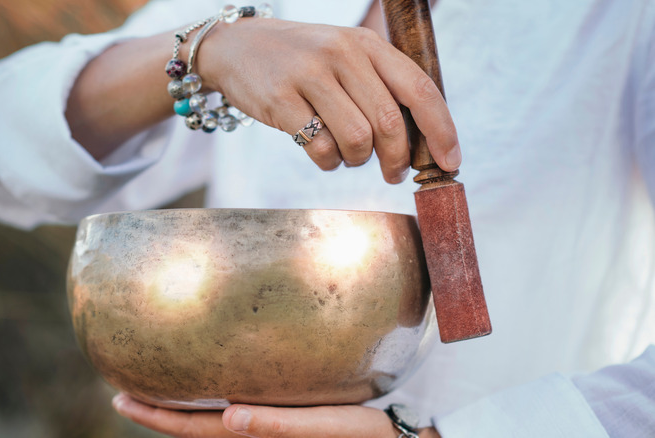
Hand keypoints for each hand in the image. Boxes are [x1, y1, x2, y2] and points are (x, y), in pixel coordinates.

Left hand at [112, 393, 440, 437]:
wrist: (411, 437)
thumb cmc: (374, 433)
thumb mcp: (332, 429)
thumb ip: (282, 425)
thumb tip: (228, 416)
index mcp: (263, 436)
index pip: (198, 429)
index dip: (158, 417)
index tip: (119, 399)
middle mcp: (260, 433)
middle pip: (198, 426)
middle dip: (159, 411)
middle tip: (123, 391)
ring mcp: (273, 425)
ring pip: (215, 418)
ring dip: (183, 404)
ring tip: (156, 384)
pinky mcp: (289, 416)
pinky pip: (239, 408)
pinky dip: (214, 396)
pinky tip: (213, 379)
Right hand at [197, 17, 459, 182]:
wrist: (236, 47)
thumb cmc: (301, 60)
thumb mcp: (345, 55)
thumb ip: (380, 86)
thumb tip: (422, 140)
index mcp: (366, 44)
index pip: (419, 89)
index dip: (441, 130)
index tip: (450, 163)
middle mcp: (342, 54)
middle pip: (390, 123)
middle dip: (398, 159)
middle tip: (393, 173)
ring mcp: (310, 75)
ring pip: (357, 139)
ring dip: (358, 160)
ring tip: (347, 155)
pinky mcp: (281, 100)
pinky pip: (320, 148)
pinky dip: (328, 162)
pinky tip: (322, 153)